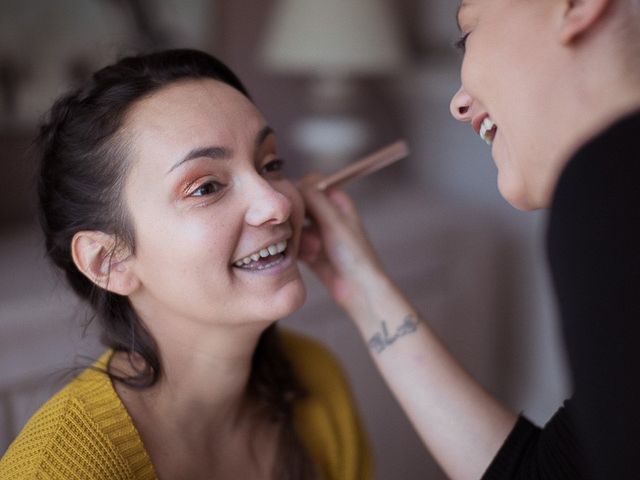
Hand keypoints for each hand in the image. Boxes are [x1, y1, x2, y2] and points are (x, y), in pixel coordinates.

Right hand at [298, 174, 386, 310]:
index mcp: (337, 201)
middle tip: (302, 230)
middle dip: (298, 218)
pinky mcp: (309, 249)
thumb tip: (293, 182)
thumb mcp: (334, 221)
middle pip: (299, 204)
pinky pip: (293, 243)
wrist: (357, 288)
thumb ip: (314, 199)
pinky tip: (310, 258)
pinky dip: (298, 249)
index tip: (292, 201)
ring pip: (294, 225)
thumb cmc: (354, 253)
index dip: (299, 189)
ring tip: (315, 250)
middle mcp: (326, 214)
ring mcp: (317, 232)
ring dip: (299, 237)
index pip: (311, 183)